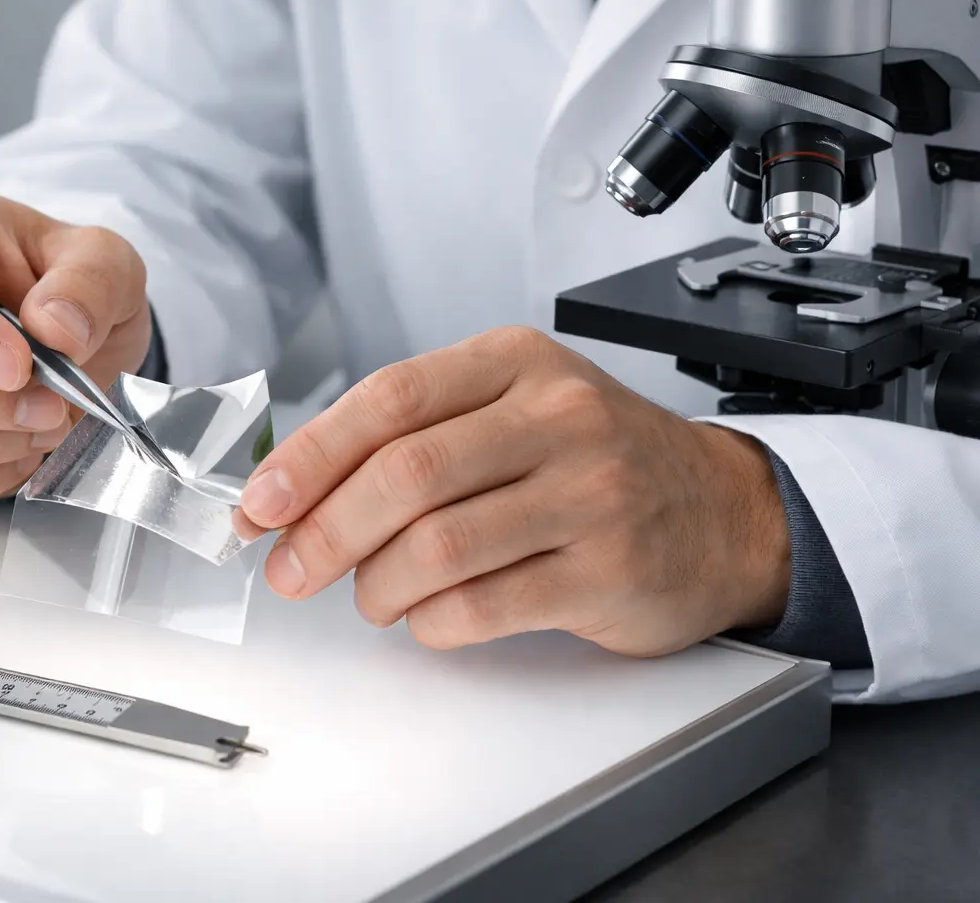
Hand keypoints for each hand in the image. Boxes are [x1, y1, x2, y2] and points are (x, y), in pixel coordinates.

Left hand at [235, 327, 790, 656]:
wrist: (725, 511)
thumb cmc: (597, 458)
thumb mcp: (514, 408)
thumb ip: (414, 434)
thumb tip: (295, 489)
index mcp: (515, 363)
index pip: (388, 400)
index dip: (310, 456)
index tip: (260, 502)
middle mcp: (557, 418)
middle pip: (404, 476)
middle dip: (324, 533)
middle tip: (288, 568)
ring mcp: (588, 495)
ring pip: (436, 548)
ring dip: (375, 586)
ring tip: (370, 596)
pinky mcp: (606, 572)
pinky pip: (482, 607)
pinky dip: (431, 622)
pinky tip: (428, 616)